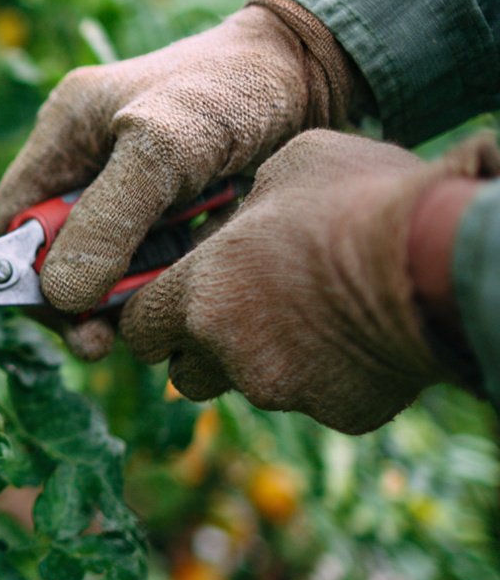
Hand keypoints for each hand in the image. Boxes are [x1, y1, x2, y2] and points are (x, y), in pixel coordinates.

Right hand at [0, 0, 358, 357]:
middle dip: (78, 299)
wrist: (318, 71)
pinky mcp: (172, 212)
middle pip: (55, 254)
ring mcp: (130, 190)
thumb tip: (60, 295)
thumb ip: (108, 220)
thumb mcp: (164, 148)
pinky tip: (189, 293)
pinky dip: (164, 287)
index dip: (24, 271)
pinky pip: (149, 267)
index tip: (65, 311)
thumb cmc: (233, 90)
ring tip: (154, 319)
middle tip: (103, 341)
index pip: (11, 221)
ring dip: (125, 299)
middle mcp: (88, 164)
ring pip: (104, 268)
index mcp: (64, 135)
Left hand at [119, 130, 498, 434]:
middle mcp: (226, 350)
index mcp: (200, 290)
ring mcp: (281, 389)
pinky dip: (335, 377)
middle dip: (204, 353)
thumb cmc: (360, 199)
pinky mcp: (338, 412)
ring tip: (312, 318)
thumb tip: (249, 209)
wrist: (440, 258)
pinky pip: (321, 399)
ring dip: (268, 364)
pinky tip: (365, 335)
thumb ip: (249, 202)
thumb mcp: (290, 166)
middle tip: (244, 316)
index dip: (152, 319)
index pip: (138, 328)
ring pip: (253, 387)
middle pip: (186, 373)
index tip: (170, 308)